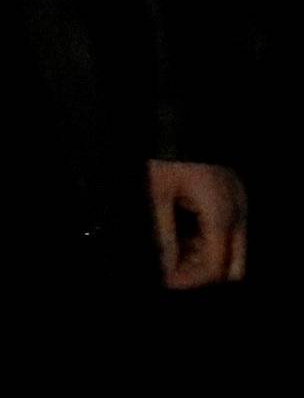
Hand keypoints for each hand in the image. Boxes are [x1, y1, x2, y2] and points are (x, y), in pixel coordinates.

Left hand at [148, 159, 245, 289]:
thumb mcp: (159, 191)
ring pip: (233, 250)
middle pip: (233, 266)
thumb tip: (165, 264)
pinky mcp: (234, 195)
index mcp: (221, 215)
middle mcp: (237, 212)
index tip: (167, 282)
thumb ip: (164, 232)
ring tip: (172, 252)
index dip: (190, 280)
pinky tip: (183, 235)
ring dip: (205, 257)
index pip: (214, 267)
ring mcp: (239, 203)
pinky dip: (208, 239)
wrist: (180, 116)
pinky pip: (229, 230)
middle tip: (173, 270)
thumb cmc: (170, 149)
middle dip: (203, 273)